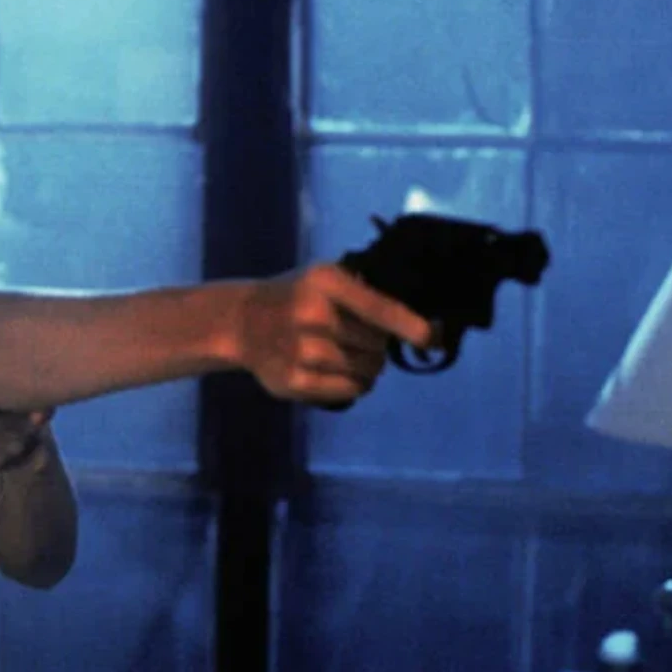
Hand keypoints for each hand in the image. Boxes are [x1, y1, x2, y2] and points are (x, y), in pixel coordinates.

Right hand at [236, 263, 434, 404]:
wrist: (241, 322)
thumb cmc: (297, 297)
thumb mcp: (325, 280)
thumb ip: (367, 296)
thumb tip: (427, 330)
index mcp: (324, 282)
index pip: (376, 307)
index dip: (407, 324)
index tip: (430, 337)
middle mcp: (311, 315)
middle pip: (376, 345)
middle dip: (379, 347)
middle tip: (361, 341)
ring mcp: (299, 351)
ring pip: (364, 372)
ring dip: (368, 369)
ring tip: (350, 358)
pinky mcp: (291, 381)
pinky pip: (346, 391)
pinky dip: (353, 385)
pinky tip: (339, 373)